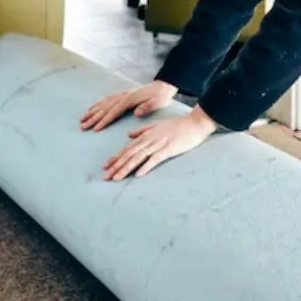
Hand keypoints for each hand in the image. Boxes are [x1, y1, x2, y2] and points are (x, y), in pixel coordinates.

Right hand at [80, 80, 177, 131]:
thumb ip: (147, 107)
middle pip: (104, 108)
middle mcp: (123, 96)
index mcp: (130, 100)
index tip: (95, 128)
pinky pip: (106, 99)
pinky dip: (97, 104)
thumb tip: (137, 113)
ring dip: (92, 111)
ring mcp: (121, 94)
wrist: (163, 86)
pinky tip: (92, 108)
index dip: (104, 120)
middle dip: (93, 118)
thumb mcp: (157, 103)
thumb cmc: (160, 97)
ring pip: (103, 103)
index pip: (114, 112)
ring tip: (82, 119)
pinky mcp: (122, 94)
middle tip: (83, 127)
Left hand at [103, 107, 217, 179]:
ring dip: (126, 168)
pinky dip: (146, 166)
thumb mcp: (156, 125)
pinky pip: (155, 159)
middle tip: (105, 176)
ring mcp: (158, 144)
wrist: (195, 122)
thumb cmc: (178, 125)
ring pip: (138, 158)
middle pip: (129, 154)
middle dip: (116, 166)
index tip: (105, 166)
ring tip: (116, 178)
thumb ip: (142, 131)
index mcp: (145, 135)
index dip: (116, 157)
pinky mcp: (168, 149)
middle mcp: (149, 140)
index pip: (127, 148)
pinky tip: (138, 174)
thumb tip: (128, 136)